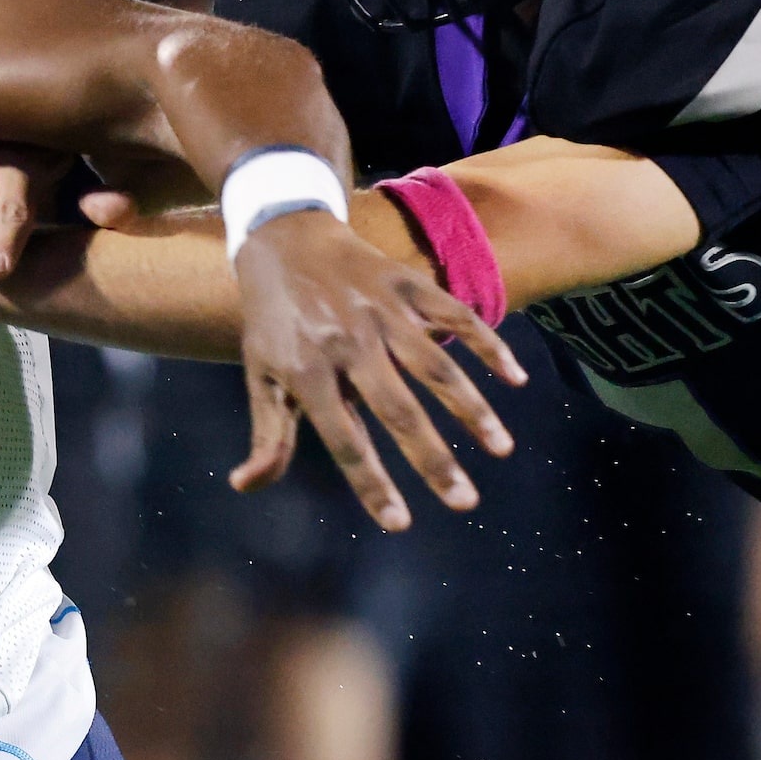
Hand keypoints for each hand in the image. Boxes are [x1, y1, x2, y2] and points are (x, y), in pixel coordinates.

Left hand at [231, 208, 527, 527]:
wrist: (283, 237)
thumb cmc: (272, 320)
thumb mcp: (260, 375)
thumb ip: (266, 435)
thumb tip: (244, 487)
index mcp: (308, 371)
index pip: (343, 439)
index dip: (370, 482)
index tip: (400, 523)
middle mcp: (348, 344)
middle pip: (397, 410)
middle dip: (433, 460)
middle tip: (465, 501)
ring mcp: (381, 312)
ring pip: (435, 366)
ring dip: (471, 409)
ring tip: (500, 449)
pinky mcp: (407, 285)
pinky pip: (455, 316)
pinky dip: (488, 344)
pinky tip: (516, 378)